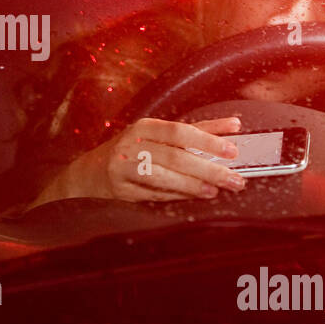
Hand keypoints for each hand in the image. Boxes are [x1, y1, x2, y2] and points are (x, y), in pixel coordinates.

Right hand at [36, 116, 248, 203]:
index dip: (207, 140)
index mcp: (144, 127)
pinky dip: (175, 196)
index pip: (179, 131)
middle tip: (235, 179)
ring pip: (163, 177)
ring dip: (192, 185)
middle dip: (209, 169)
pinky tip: (193, 198)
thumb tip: (234, 125)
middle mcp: (132, 145)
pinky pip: (153, 195)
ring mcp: (124, 168)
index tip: (232, 150)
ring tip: (215, 191)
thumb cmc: (132, 150)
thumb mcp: (159, 135)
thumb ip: (197, 130)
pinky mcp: (121, 191)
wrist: (89, 174)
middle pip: (175, 157)